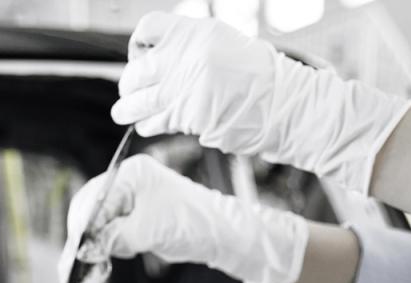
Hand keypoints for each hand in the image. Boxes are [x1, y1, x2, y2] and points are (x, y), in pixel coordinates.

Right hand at [59, 154, 307, 282]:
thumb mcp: (146, 233)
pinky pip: (107, 230)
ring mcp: (128, 197)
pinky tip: (105, 262)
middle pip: (89, 210)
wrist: (217, 232)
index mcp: (129, 174)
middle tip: (80, 265)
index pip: (93, 200)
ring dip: (94, 246)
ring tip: (97, 268)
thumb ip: (111, 239)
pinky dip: (104, 247)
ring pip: (96, 222)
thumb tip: (82, 250)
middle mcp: (125, 181)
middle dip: (84, 238)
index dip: (81, 229)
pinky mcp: (132, 214)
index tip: (74, 254)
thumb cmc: (190, 224)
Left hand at [112, 12, 410, 192]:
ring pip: (136, 99)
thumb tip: (159, 59)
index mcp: (196, 32)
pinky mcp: (185, 116)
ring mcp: (184, 86)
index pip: (147, 29)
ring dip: (127, 108)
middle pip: (136, 69)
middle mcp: (186, 55)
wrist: (286, 104)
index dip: (137, 46)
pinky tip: (148, 125)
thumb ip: (190, 49)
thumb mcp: (225, 45)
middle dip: (130, 83)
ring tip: (124, 112)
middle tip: (132, 92)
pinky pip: (151, 120)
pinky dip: (146, 125)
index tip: (141, 57)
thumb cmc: (261, 78)